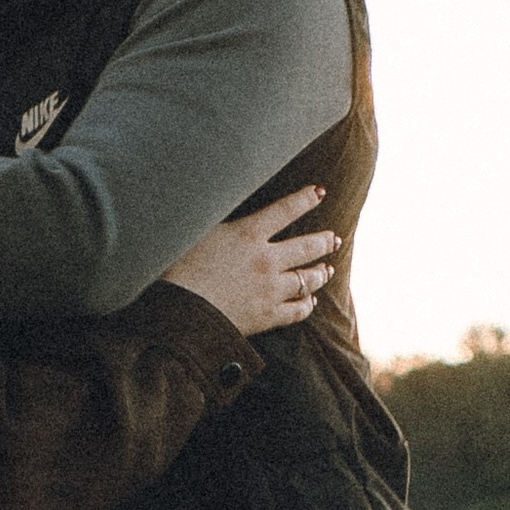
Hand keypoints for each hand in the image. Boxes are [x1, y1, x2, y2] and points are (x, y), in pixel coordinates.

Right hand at [163, 187, 332, 336]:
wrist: (177, 314)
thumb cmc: (176, 270)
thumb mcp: (196, 233)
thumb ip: (218, 220)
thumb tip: (223, 203)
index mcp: (247, 234)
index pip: (286, 210)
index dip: (306, 199)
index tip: (320, 192)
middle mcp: (266, 260)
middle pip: (307, 247)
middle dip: (324, 242)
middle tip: (333, 239)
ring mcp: (270, 290)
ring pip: (307, 280)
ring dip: (320, 273)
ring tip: (327, 270)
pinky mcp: (266, 317)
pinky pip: (297, 311)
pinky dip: (307, 305)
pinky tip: (310, 302)